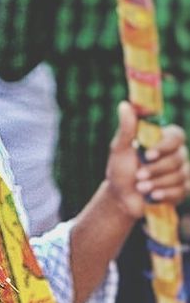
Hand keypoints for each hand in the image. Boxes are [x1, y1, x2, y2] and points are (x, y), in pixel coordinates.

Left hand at [105, 101, 189, 218]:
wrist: (121, 196)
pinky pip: (182, 190)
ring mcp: (181, 171)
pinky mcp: (183, 189)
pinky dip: (166, 194)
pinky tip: (153, 197)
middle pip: (177, 159)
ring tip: (140, 187)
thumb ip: (126, 128)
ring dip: (156, 183)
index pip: (176, 135)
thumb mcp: (120, 149)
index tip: (147, 155)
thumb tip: (124, 105)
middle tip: (138, 177)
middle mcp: (176, 154)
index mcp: (163, 140)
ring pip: (179, 176)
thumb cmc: (120, 169)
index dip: (164, 146)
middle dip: (155, 170)